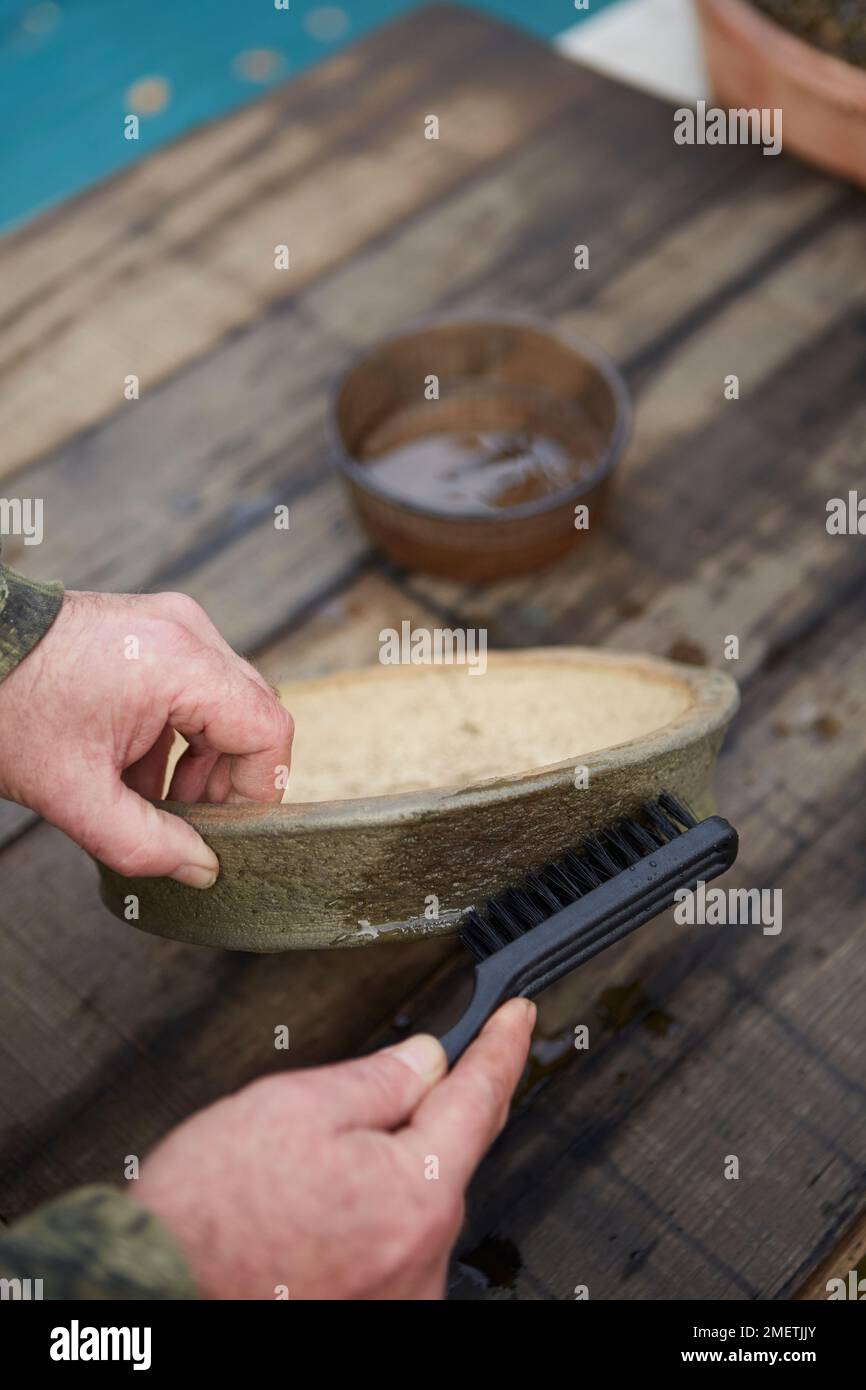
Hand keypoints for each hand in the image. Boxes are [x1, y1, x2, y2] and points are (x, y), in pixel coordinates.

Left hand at [0, 590, 292, 885]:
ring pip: (225, 702)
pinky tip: (137, 768)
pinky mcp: (151, 629)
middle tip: (188, 822)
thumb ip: (146, 843)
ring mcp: (170, 623)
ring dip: (202, 758)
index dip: (257, 788)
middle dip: (227, 777)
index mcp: (178, 663)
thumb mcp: (73, 794)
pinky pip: (195, 685)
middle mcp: (186, 632)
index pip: (267, 729)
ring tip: (155, 799)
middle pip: (251, 714)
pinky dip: (179, 732)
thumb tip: (202, 869)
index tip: (226, 828)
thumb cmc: (6, 709)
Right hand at [135, 998, 535, 1298]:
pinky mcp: (375, 1317)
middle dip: (411, 1116)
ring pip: (413, 1203)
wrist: (152, 1292)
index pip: (479, 1098)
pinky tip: (309, 1214)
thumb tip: (427, 1059)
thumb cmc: (206, 1216)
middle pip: (444, 1157)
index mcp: (414, 1194)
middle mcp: (421, 1256)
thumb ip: (376, 1080)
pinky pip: (389, 1246)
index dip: (500, 1049)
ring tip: (295, 1177)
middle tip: (337, 1111)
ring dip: (379, 1174)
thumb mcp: (291, 1108)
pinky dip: (364, 1217)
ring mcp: (401, 1296)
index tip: (518, 1018)